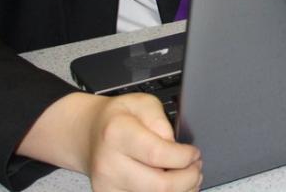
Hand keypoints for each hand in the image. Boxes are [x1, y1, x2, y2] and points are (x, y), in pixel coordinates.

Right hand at [17, 92, 202, 191]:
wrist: (89, 134)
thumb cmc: (118, 118)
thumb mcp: (143, 103)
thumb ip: (161, 121)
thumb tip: (174, 145)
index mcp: (117, 133)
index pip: (157, 154)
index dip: (183, 157)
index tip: (194, 153)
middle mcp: (109, 163)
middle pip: (159, 185)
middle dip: (187, 179)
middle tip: (196, 168)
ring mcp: (107, 186)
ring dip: (179, 191)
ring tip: (188, 178)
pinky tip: (172, 187)